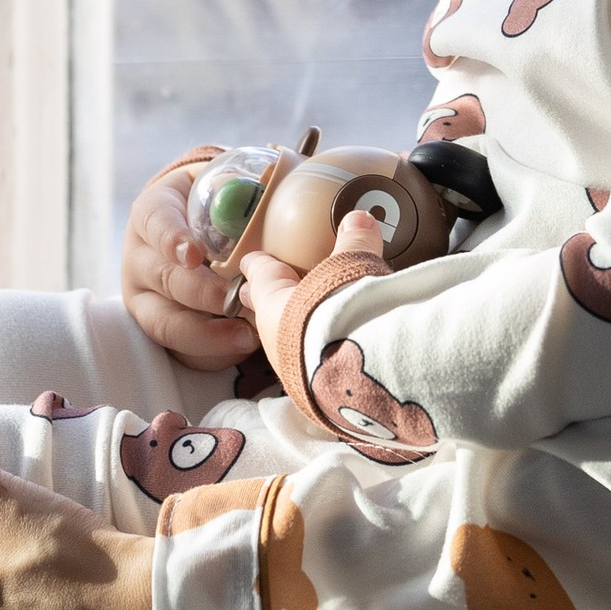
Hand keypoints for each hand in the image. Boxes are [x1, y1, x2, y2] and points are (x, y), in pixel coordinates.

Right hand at [120, 152, 268, 375]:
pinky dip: (208, 353)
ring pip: (162, 322)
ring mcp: (143, 296)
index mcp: (153, 211)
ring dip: (204, 333)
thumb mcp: (224, 180)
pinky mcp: (158, 327)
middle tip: (236, 299)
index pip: (154, 221)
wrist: (192, 228)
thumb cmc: (218, 202)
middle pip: (161, 278)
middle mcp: (140, 255)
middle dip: (200, 293)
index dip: (170, 238)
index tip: (195, 254)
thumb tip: (301, 160)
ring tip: (245, 336)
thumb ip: (249, 178)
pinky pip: (176, 349)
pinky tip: (240, 348)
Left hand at [235, 206, 382, 371]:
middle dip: (271, 299)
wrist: (357, 379)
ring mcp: (292, 368)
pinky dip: (316, 347)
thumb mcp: (353, 269)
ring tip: (309, 317)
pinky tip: (330, 347)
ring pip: (287, 338)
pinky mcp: (313, 391)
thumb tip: (359, 218)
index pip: (260, 276)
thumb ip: (355, 243)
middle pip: (268, 311)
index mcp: (274, 302)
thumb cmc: (342, 316)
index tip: (251, 260)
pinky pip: (309, 360)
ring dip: (296, 326)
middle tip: (272, 290)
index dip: (258, 265)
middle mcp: (276, 336)